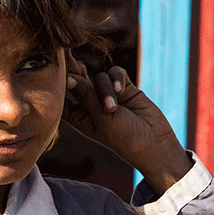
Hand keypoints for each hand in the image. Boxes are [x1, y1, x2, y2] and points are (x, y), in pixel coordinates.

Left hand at [62, 53, 192, 193]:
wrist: (155, 142)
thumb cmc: (124, 137)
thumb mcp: (101, 118)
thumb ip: (85, 95)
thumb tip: (67, 77)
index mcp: (80, 117)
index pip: (64, 98)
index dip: (59, 86)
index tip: (59, 77)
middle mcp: (92, 105)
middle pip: (80, 82)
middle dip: (81, 78)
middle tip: (79, 72)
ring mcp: (109, 95)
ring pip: (99, 77)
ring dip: (106, 89)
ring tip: (113, 107)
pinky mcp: (125, 88)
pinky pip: (116, 73)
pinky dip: (117, 79)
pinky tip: (121, 90)